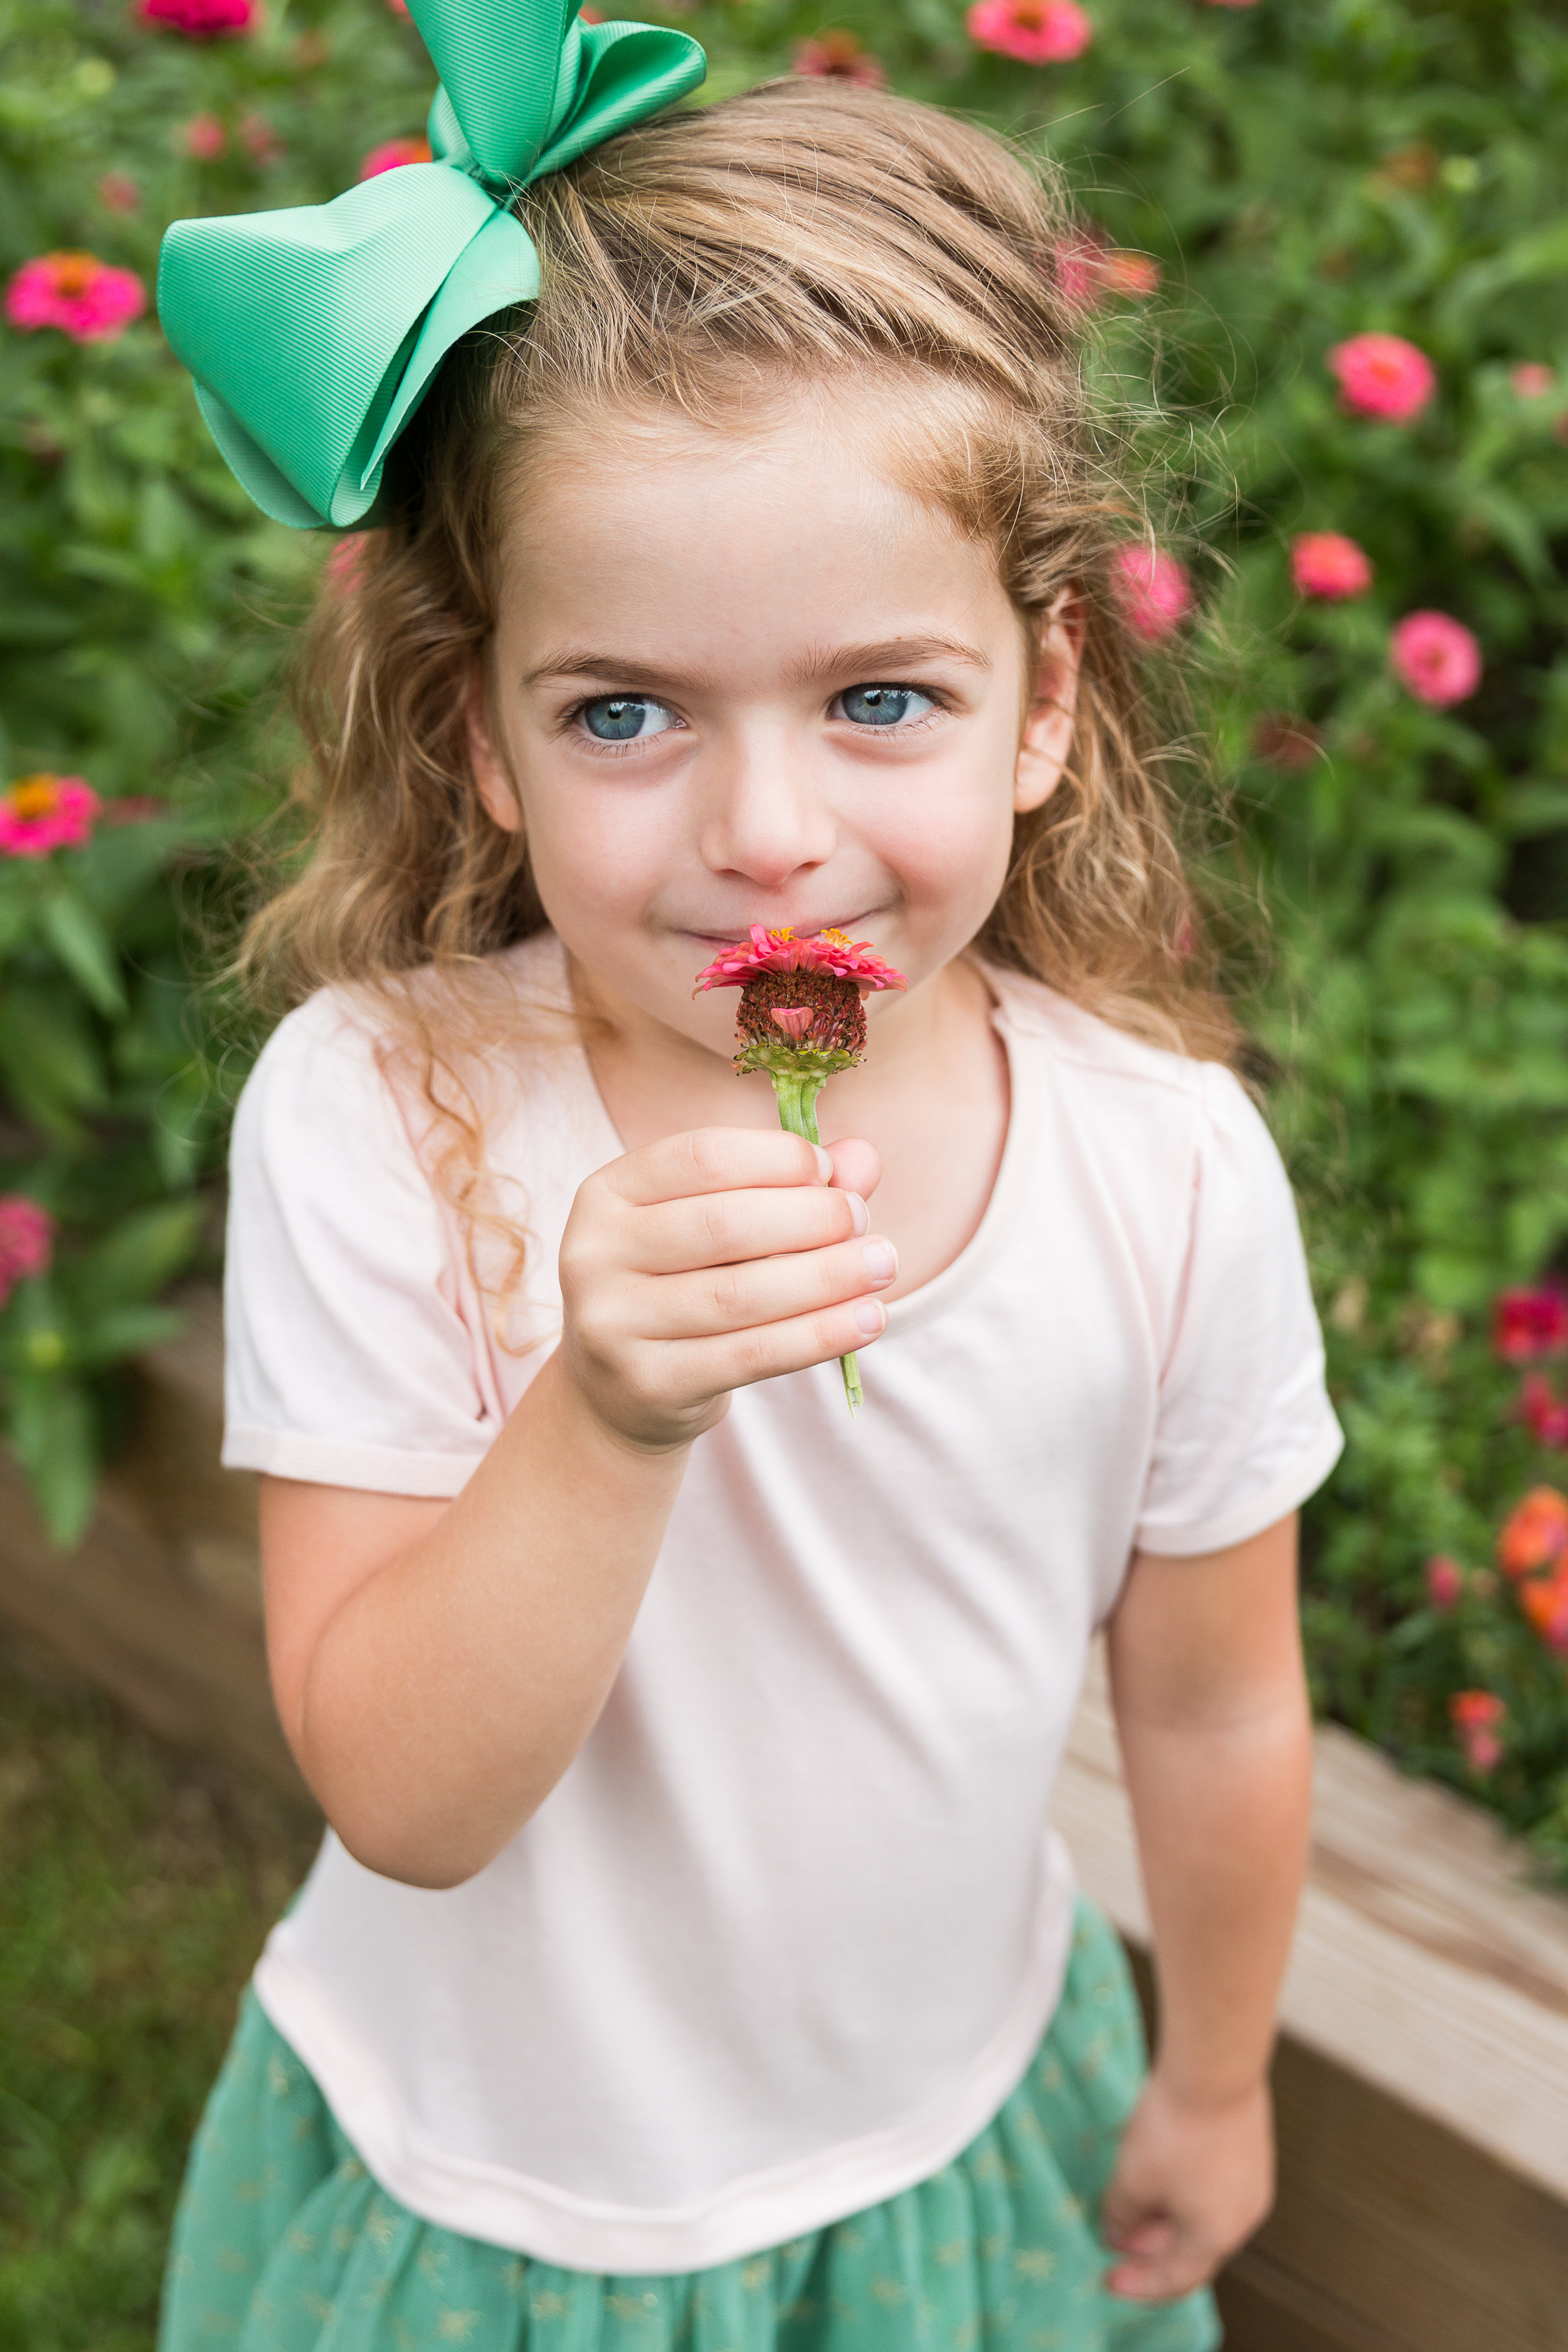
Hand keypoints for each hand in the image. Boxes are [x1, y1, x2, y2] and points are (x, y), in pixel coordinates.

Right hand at [558, 1127, 891, 1450]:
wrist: (619, 1393)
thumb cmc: (681, 1286)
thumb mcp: (718, 1229)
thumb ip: (787, 1187)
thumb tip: (863, 1158)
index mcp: (607, 1192)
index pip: (701, 1156)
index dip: (777, 1157)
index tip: (829, 1170)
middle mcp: (594, 1253)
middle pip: (723, 1224)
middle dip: (811, 1218)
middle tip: (864, 1222)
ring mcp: (612, 1323)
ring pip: (741, 1295)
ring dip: (827, 1277)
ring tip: (884, 1265)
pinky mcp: (647, 1383)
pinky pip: (751, 1355)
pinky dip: (819, 1335)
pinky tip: (869, 1319)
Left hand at [1100, 2073, 1273, 2301]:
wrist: (1214, 2070)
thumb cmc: (1174, 2130)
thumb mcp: (1132, 2180)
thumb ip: (1121, 2215)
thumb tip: (1118, 2229)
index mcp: (1216, 2237)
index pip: (1176, 2279)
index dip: (1139, 2283)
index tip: (1109, 2279)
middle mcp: (1243, 2218)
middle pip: (1193, 2249)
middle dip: (1151, 2248)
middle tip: (1117, 2237)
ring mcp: (1252, 2182)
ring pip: (1204, 2215)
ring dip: (1167, 2217)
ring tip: (1132, 2202)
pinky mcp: (1251, 2151)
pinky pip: (1215, 2187)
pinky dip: (1185, 2191)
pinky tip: (1158, 2170)